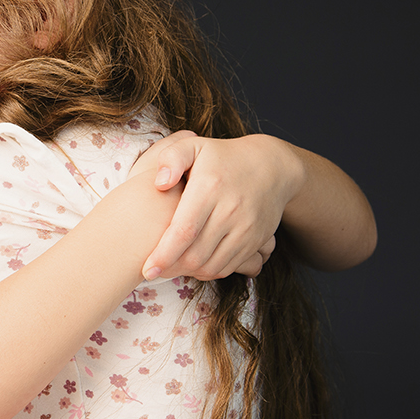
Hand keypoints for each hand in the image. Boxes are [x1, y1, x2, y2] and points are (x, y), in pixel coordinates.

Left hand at [136, 132, 293, 280]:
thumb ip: (171, 158)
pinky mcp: (255, 241)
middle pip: (196, 254)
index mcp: (209, 188)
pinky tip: (193, 265)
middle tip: (154, 270)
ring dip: (188, 273)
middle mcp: (230, 210)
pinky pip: (227, 267)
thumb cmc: (222, 157)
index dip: (164, 255)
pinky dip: (208, 272)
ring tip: (171, 268)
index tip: (147, 270)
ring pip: (212, 265)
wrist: (271, 166)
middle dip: (171, 268)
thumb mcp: (194, 146)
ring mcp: (245, 228)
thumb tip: (160, 184)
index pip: (184, 231)